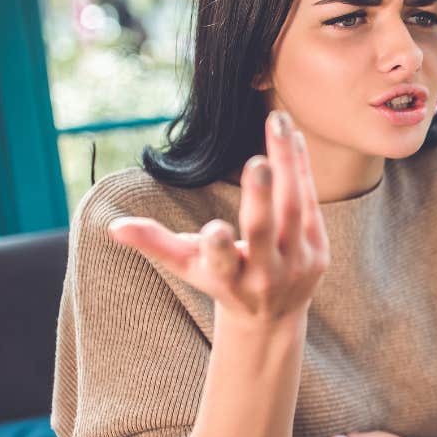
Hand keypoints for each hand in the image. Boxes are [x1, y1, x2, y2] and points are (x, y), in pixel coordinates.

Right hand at [108, 111, 329, 325]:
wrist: (274, 315)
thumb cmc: (222, 281)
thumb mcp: (188, 266)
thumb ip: (156, 243)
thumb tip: (115, 227)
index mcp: (228, 280)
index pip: (222, 264)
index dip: (219, 248)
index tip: (214, 229)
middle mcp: (265, 275)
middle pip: (263, 232)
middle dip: (260, 199)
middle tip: (258, 162)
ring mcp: (297, 264)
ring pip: (294, 210)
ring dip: (287, 164)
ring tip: (277, 122)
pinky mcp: (320, 252)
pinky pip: (311, 203)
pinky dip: (302, 169)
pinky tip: (293, 136)